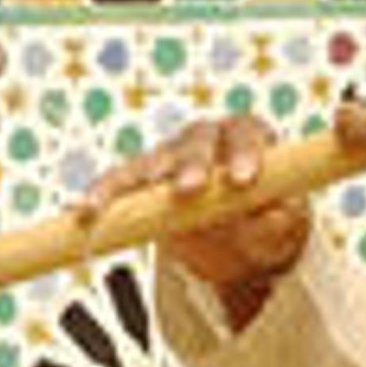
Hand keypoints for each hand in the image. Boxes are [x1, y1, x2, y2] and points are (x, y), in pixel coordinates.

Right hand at [80, 111, 310, 299]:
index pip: (247, 133)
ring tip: (109, 204)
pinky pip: (119, 185)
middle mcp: (205, 138)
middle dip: (190, 165)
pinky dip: (101, 198)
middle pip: (196, 142)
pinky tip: (81, 213)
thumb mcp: (284, 224)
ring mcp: (170, 156)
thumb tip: (272, 216)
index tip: (243, 182)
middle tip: (188, 190)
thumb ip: (280, 220)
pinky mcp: (144, 180)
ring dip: (131, 182)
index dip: (245, 153)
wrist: (243, 233)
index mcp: (247, 135)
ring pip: (149, 162)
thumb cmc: (269, 219)